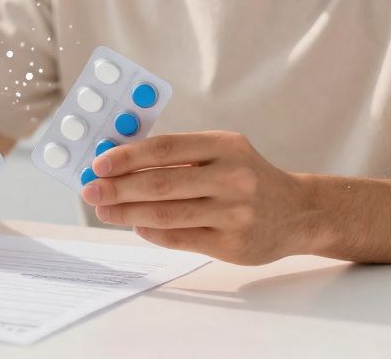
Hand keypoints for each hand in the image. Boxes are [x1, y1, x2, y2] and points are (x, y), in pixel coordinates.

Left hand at [81, 131, 316, 264]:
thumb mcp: (224, 153)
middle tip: (91, 191)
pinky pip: (180, 238)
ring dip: (127, 212)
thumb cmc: (249, 177)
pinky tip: (136, 224)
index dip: (126, 157)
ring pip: (166, 214)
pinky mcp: (232, 245)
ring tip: (104, 210)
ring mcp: (234, 213)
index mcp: (225, 146)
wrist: (299, 212)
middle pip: (160, 183)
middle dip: (117, 188)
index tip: (98, 164)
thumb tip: (121, 163)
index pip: (164, 148)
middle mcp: (232, 177)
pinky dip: (152, 231)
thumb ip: (179, 156)